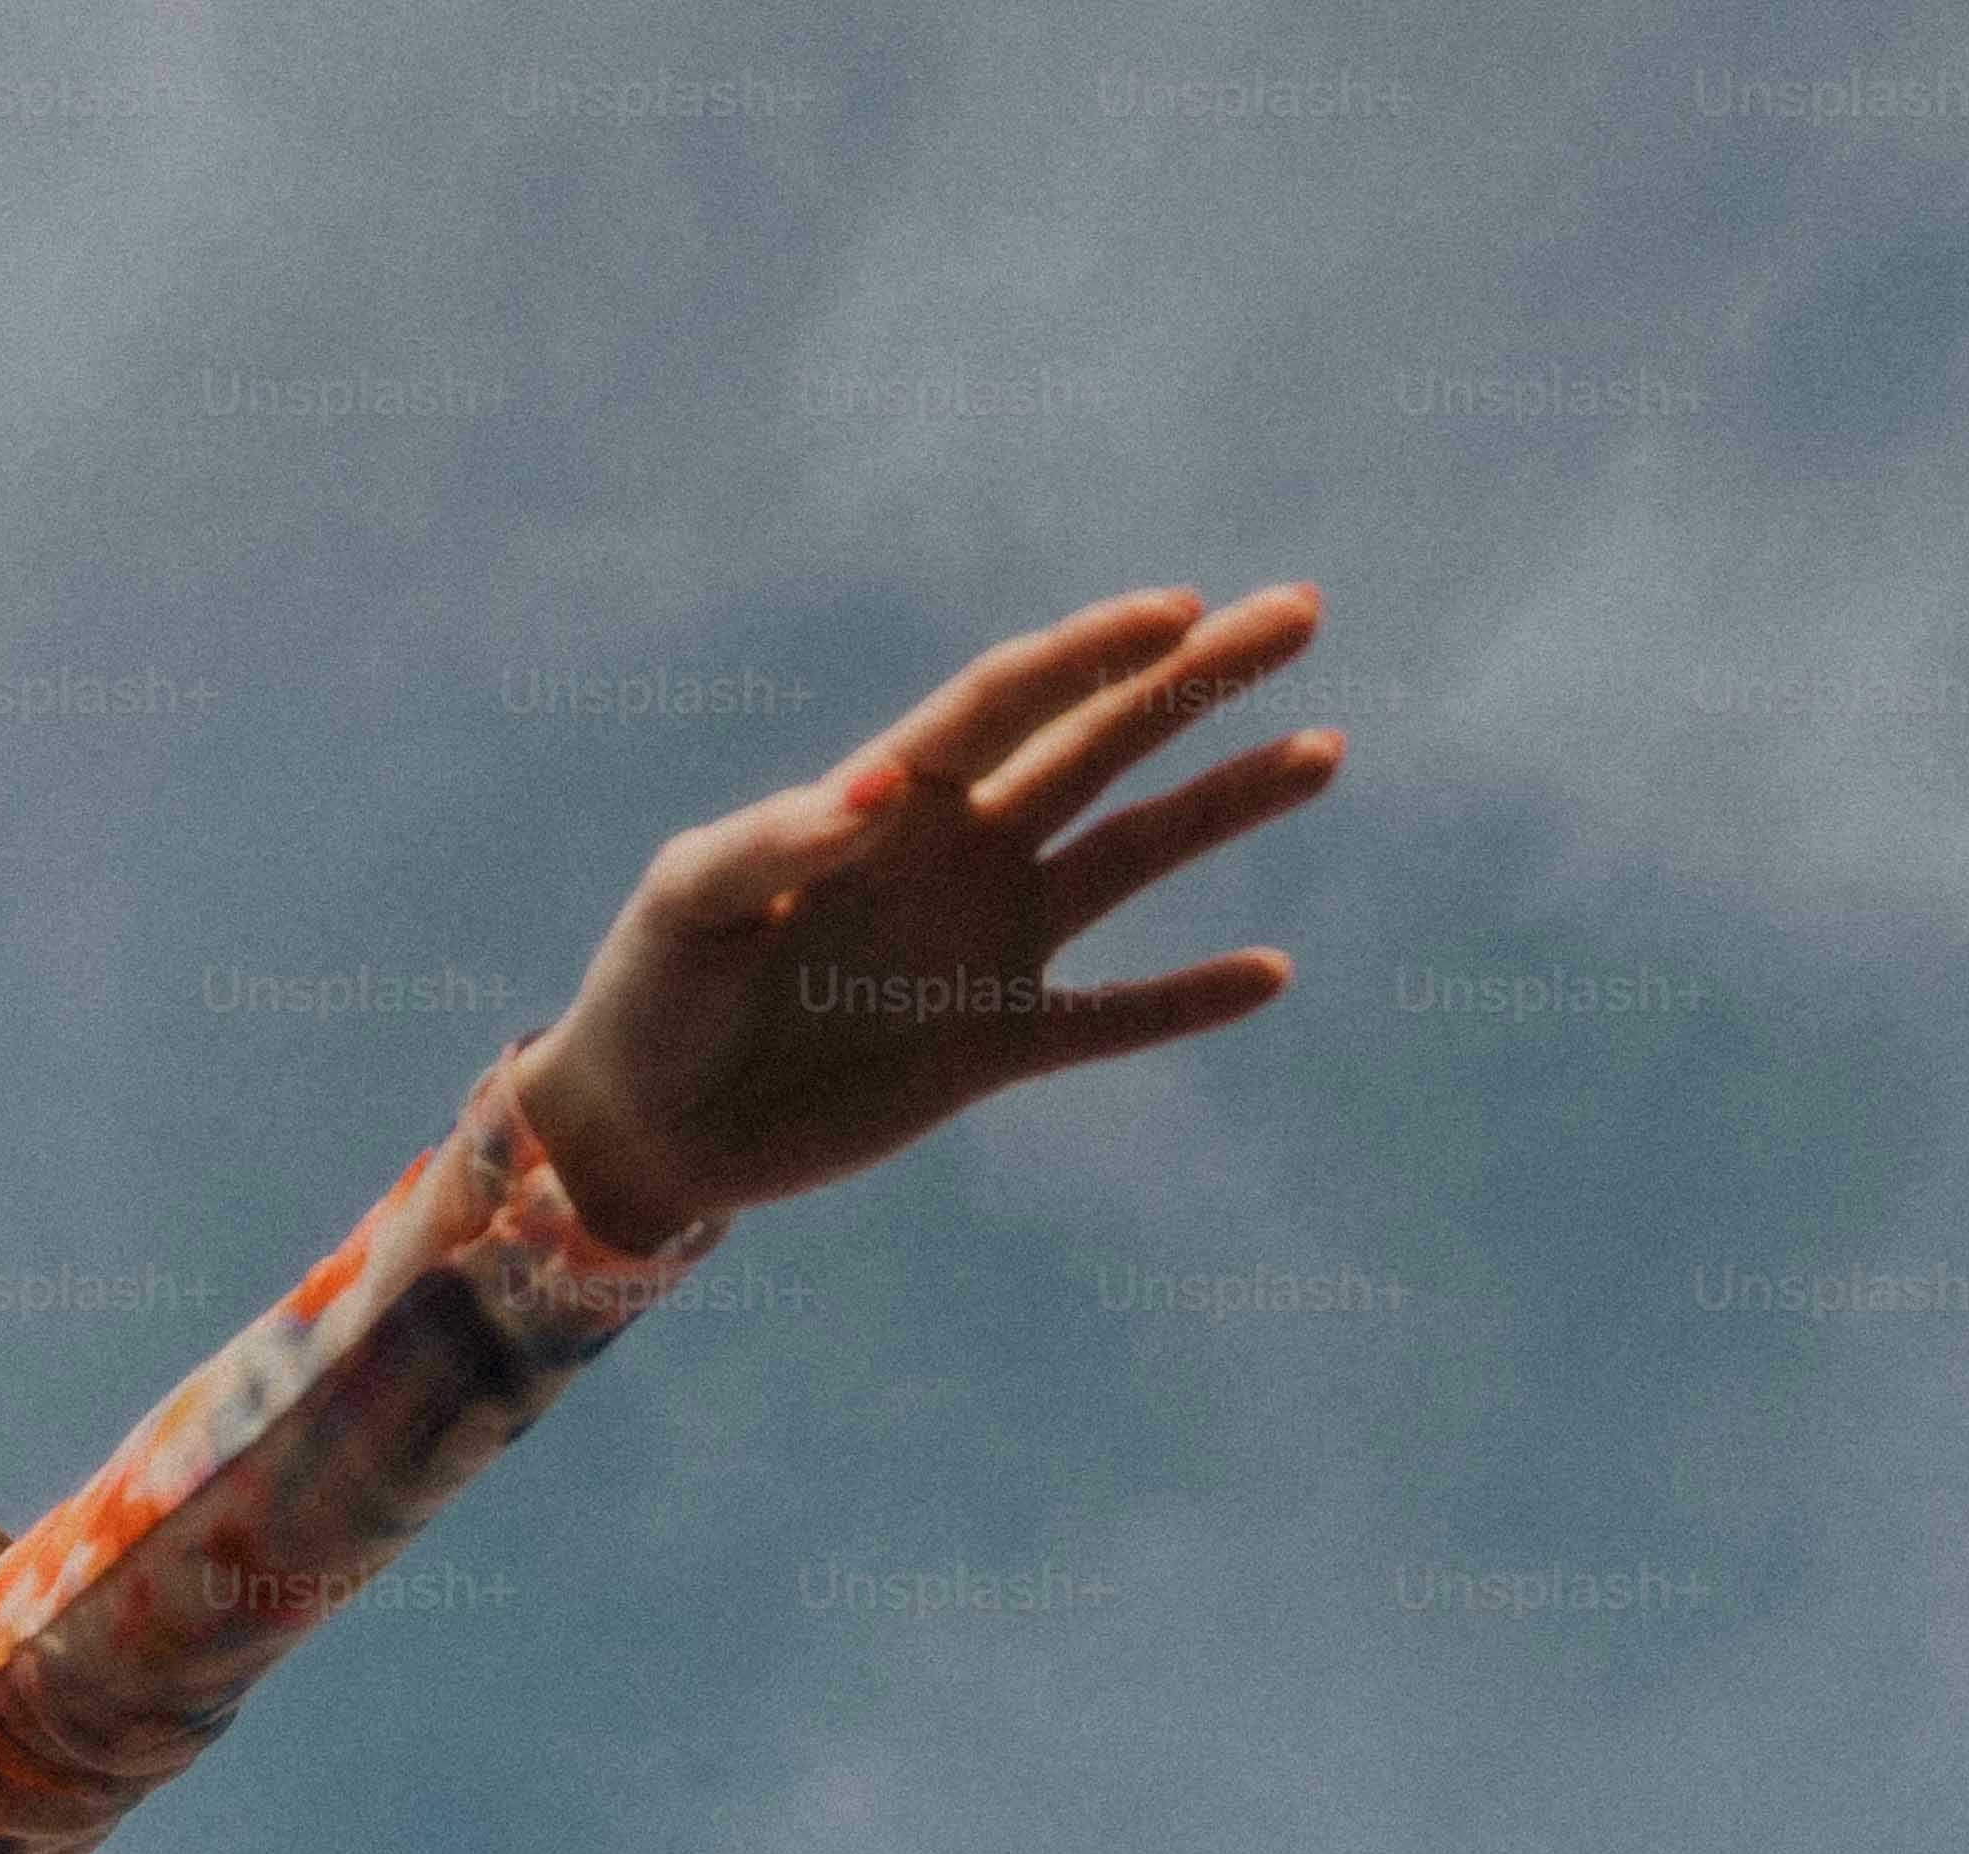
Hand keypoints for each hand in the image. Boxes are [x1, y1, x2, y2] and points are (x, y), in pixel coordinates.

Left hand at [511, 584, 1344, 1250]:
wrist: (646, 1127)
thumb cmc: (651, 993)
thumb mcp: (688, 905)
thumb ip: (775, 840)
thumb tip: (881, 784)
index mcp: (883, 799)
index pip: (1005, 702)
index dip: (1089, 654)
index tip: (1177, 612)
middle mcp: (955, 854)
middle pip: (1099, 745)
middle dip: (1196, 680)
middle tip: (1299, 614)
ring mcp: (985, 947)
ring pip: (1131, 857)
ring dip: (1224, 806)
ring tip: (1321, 749)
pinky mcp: (990, 1048)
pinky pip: (1110, 1022)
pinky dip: (1184, 1002)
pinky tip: (1269, 974)